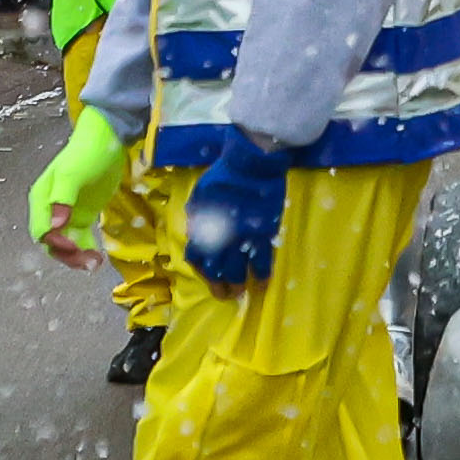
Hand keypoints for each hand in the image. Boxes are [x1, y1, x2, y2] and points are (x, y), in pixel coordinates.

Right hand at [29, 110, 128, 270]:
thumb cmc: (86, 154)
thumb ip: (62, 198)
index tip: (74, 246)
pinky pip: (79, 240)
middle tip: (88, 262)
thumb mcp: (72, 173)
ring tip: (95, 263)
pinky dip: (86, 250)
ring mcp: (66, 214)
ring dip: (77, 257)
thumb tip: (53, 226)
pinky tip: (97, 258)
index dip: (55, 242)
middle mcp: (49, 210)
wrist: (106, 141)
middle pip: (51, 242)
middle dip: (67, 254)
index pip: (41, 230)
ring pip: (65, 245)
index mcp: (41, 199)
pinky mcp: (82, 216)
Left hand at [181, 137, 295, 289]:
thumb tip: (195, 235)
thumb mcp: (199, 196)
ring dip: (238, 286)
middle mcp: (219, 238)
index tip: (207, 275)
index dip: (201, 271)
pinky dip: (261, 275)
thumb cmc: (224, 176)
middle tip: (225, 294)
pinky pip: (262, 262)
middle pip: (216, 271)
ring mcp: (241, 238)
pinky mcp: (263, 235)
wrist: (252, 164)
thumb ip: (196, 218)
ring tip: (240, 292)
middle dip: (219, 286)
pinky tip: (262, 283)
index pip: (196, 258)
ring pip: (237, 272)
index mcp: (202, 228)